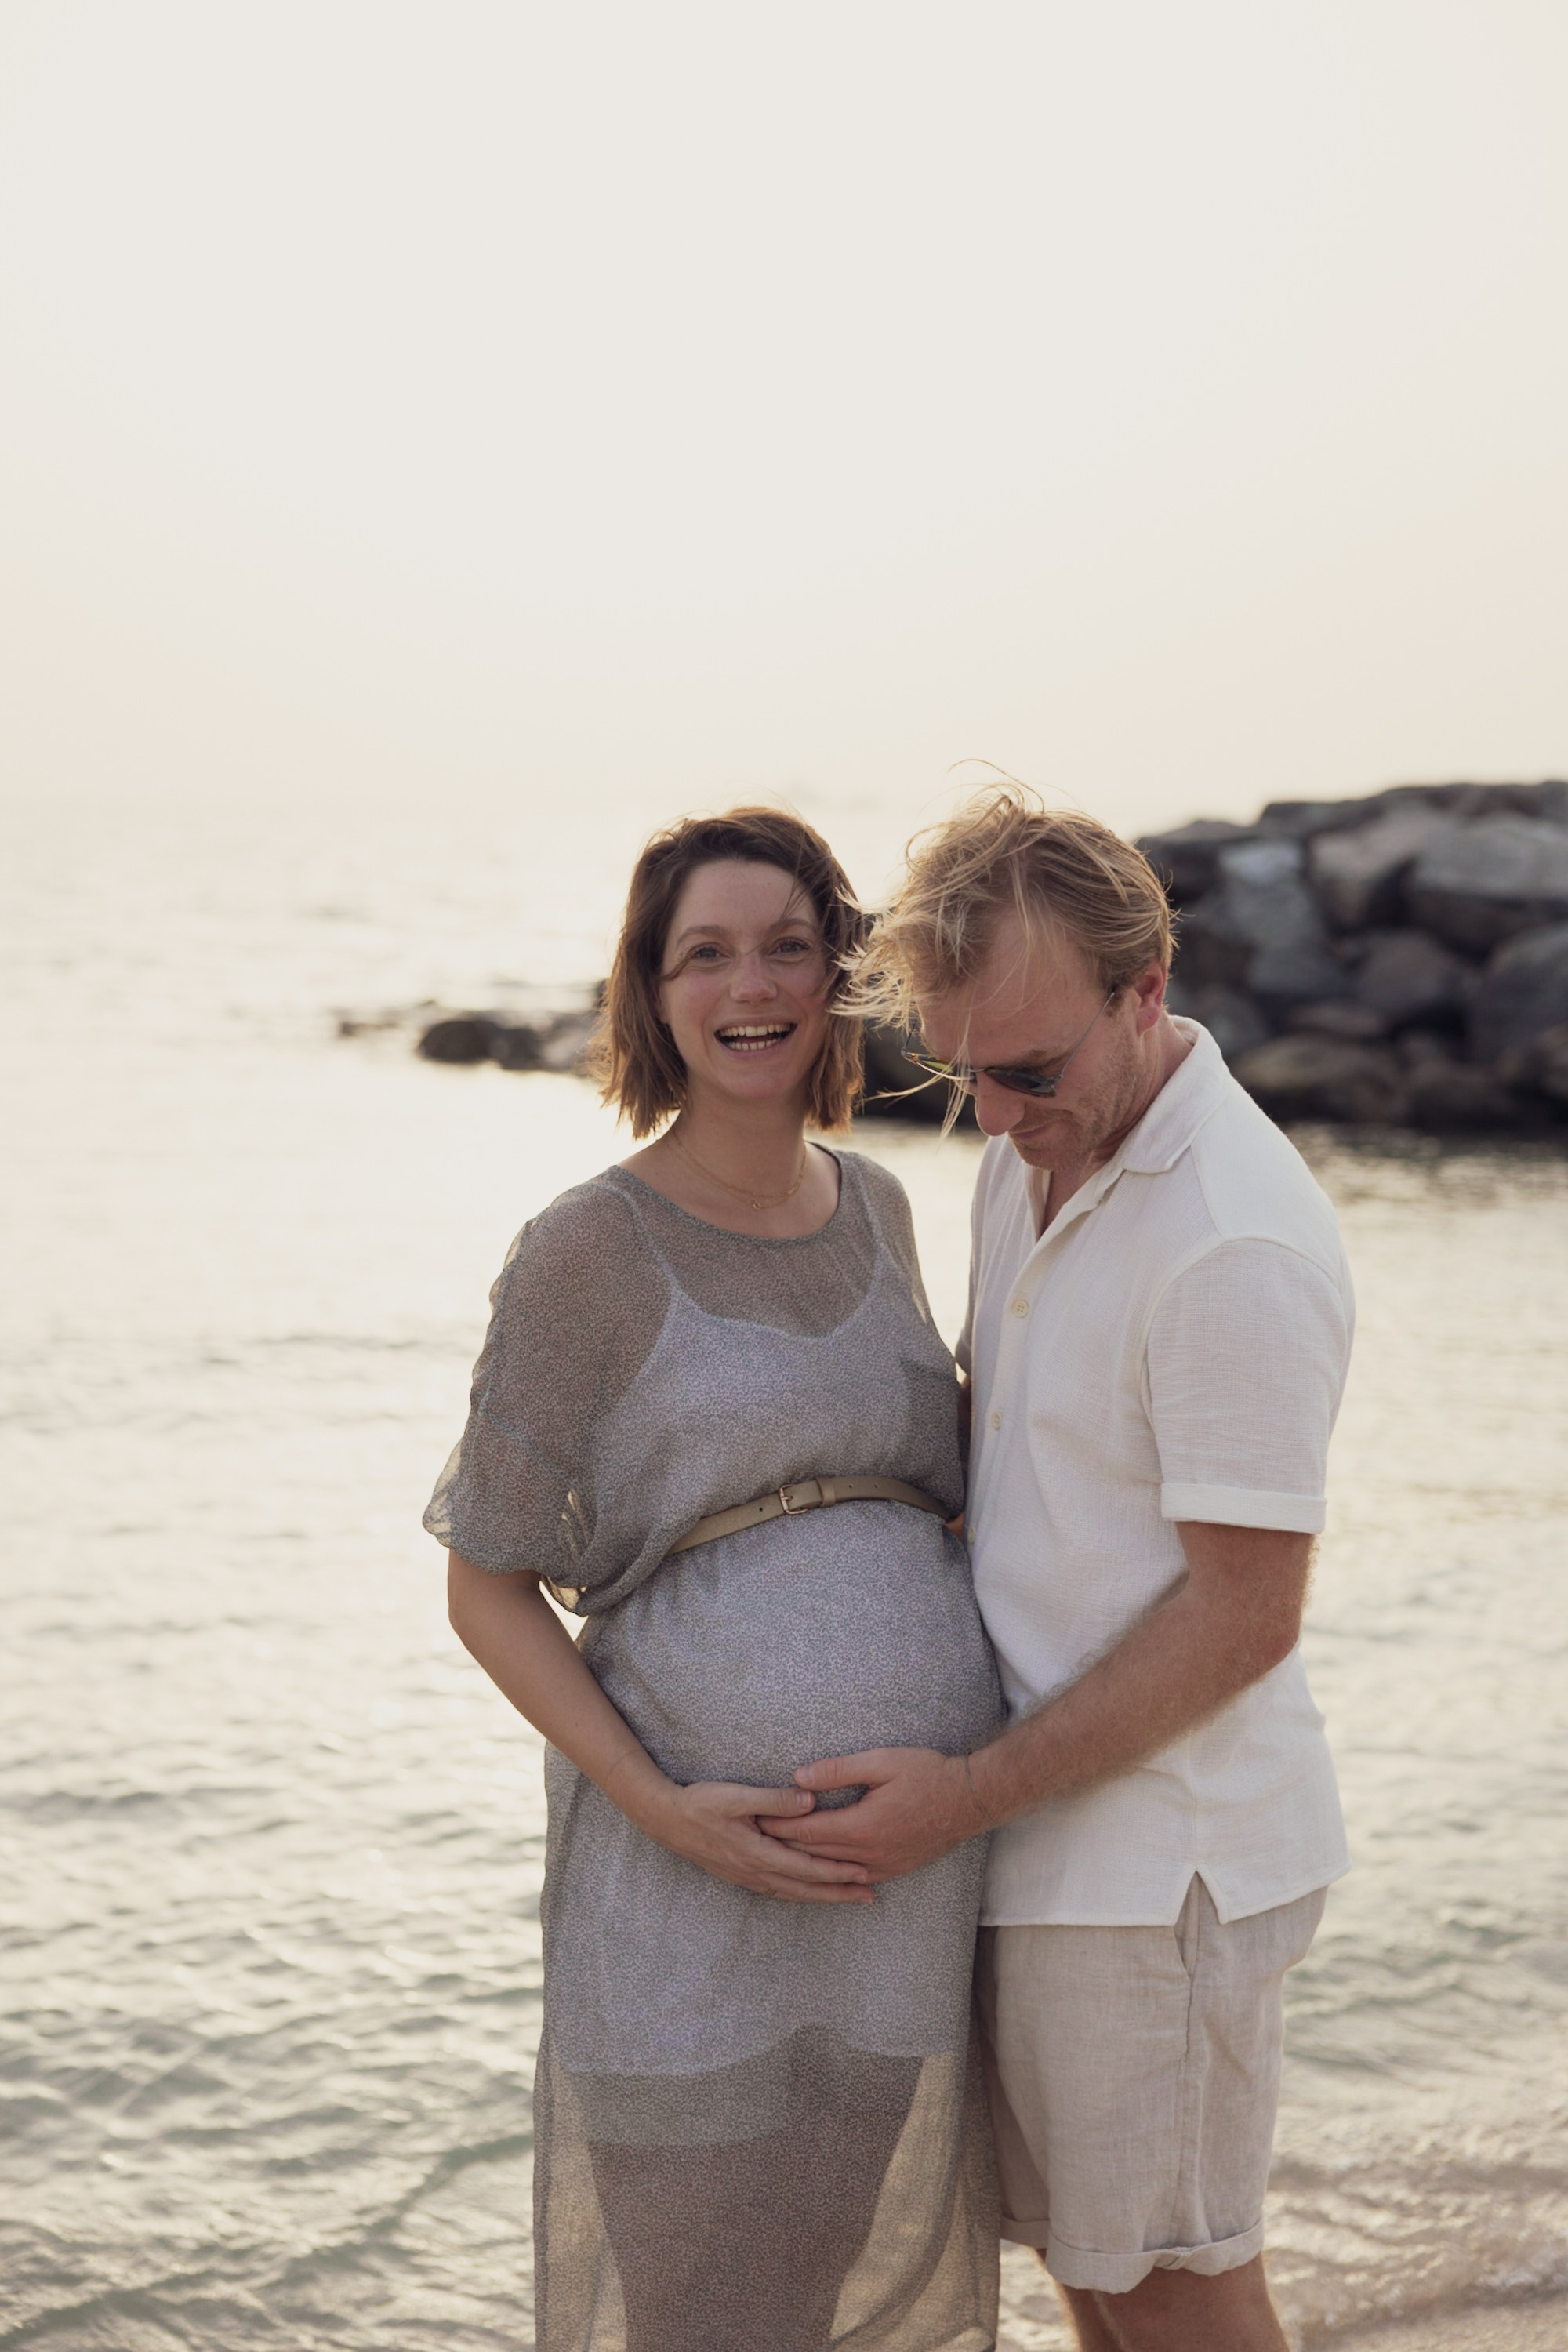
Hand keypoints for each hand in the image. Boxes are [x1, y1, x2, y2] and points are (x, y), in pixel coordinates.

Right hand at [639, 1778, 874, 1903]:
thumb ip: (774, 1800)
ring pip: (793, 1893)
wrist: (666, 1819)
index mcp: (758, 1854)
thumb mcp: (737, 1796)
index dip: (837, 1872)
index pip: (807, 1868)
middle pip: (806, 1888)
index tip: (864, 1873)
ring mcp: (747, 1877)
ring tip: (848, 1898)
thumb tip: (810, 1801)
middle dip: (839, 1892)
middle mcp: (756, 1872)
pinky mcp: (741, 1875)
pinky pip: (779, 1891)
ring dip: (822, 1897)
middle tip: (869, 1896)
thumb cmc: (701, 1803)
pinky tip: (809, 1893)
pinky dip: (800, 1894)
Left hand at [757, 1748, 987, 1881]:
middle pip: (814, 1854)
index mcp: (862, 1826)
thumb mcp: (881, 1762)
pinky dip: (832, 1875)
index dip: (779, 1826)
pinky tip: (819, 1872)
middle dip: (783, 1845)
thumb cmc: (926, 1773)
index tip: (754, 1820)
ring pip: (832, 1870)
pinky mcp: (894, 1870)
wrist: (969, 1800)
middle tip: (755, 1838)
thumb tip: (799, 1777)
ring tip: (777, 1855)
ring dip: (804, 1863)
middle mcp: (869, 1854)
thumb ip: (838, 1770)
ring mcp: (882, 1866)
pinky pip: (854, 1878)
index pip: (807, 1831)